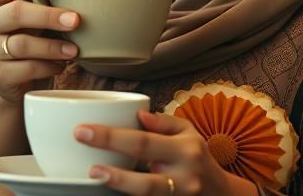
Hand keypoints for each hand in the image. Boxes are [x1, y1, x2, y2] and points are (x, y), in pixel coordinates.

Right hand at [0, 0, 81, 105]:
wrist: (13, 76)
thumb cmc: (26, 30)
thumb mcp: (31, 5)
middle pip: (16, 13)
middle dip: (48, 16)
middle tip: (77, 20)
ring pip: (21, 45)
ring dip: (52, 47)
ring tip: (75, 50)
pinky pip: (25, 69)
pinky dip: (47, 67)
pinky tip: (61, 65)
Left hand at [74, 111, 257, 195]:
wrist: (221, 193)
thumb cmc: (197, 157)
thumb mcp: (188, 132)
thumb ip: (163, 123)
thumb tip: (137, 114)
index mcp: (185, 150)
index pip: (143, 142)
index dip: (110, 137)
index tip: (82, 131)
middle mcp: (184, 178)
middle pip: (146, 182)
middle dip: (114, 175)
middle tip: (88, 167)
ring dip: (121, 189)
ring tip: (95, 177)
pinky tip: (109, 192)